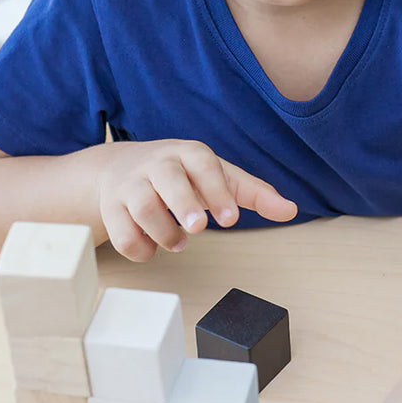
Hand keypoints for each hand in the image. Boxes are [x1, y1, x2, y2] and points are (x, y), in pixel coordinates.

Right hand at [97, 139, 296, 260]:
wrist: (121, 167)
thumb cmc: (181, 174)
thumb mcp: (218, 176)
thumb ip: (253, 193)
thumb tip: (290, 210)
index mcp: (187, 153)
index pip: (203, 165)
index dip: (217, 191)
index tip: (231, 218)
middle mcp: (157, 164)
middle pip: (167, 181)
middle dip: (183, 205)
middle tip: (198, 228)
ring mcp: (130, 184)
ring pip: (143, 209)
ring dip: (164, 233)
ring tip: (180, 242)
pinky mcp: (111, 208)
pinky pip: (122, 233)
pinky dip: (140, 248)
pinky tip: (152, 247)